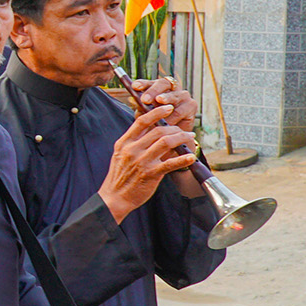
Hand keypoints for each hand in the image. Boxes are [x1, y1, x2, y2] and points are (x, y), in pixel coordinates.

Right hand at [98, 103, 198, 221]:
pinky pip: (170, 163)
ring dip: (181, 139)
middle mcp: (132, 150)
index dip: (156, 112)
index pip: (141, 121)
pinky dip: (183, 159)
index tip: (168, 107)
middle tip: (184, 131)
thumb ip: (135, 142)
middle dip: (175, 128)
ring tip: (189, 139)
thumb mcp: (121, 155)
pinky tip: (191, 157)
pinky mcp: (150, 174)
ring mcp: (141, 162)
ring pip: (166, 142)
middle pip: (158, 130)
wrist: (114, 197)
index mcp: (124, 143)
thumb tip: (153, 129)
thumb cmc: (120, 176)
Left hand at [131, 75, 195, 131]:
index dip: (143, 83)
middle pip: (164, 84)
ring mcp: (183, 96)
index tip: (134, 87)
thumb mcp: (145, 113)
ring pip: (174, 96)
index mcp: (159, 88)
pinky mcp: (191, 106)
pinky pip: (180, 111)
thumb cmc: (155, 122)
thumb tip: (134, 99)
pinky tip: (167, 120)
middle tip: (145, 99)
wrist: (169, 137)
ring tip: (159, 101)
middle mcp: (172, 88)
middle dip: (153, 91)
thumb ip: (141, 105)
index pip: (150, 82)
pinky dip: (172, 116)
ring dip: (166, 99)